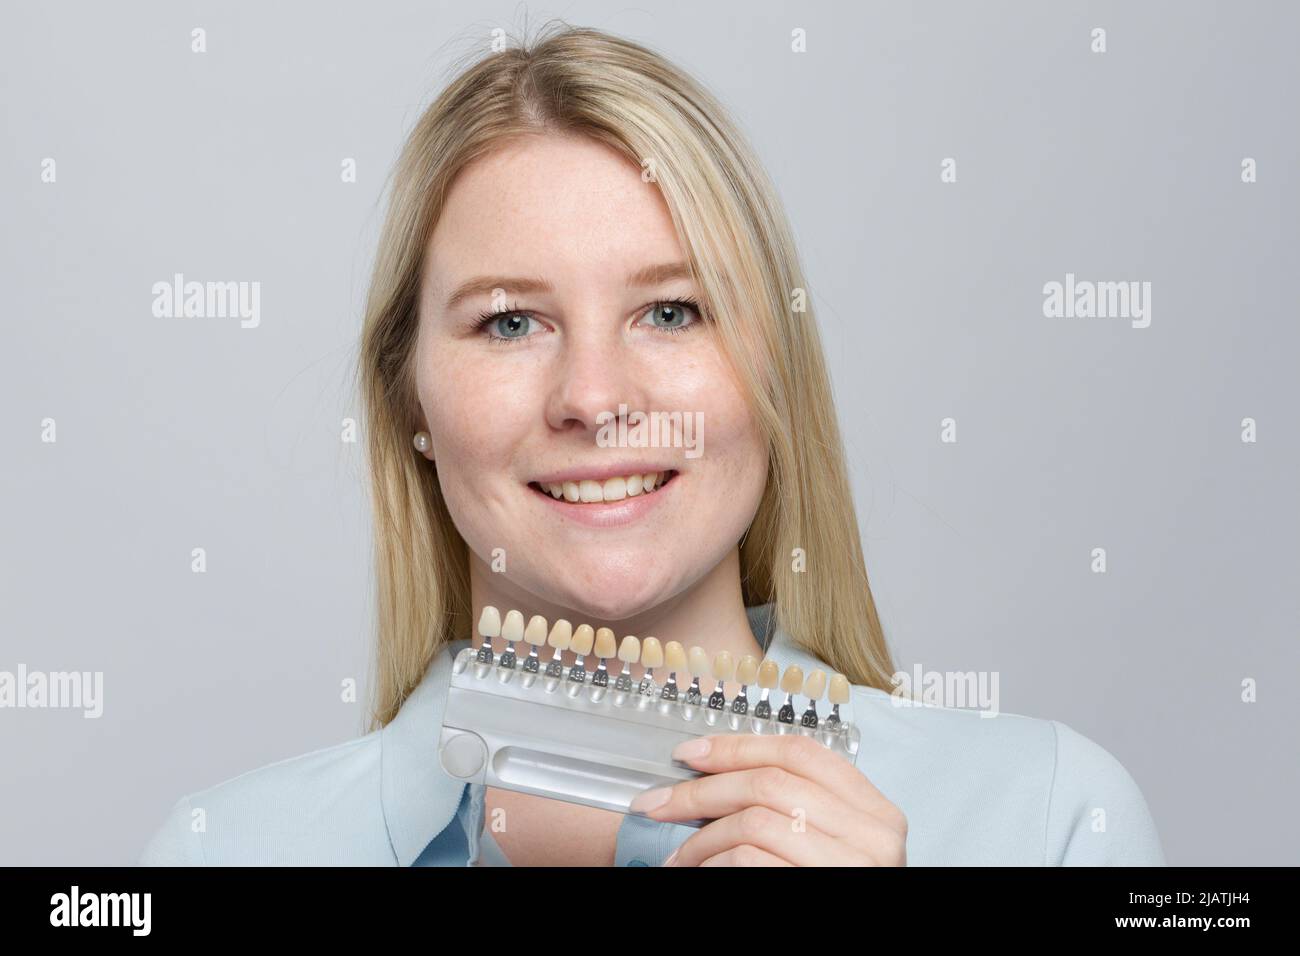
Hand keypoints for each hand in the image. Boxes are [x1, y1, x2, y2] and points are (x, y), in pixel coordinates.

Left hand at [628, 733, 907, 865]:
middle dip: (701, 790)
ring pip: (754, 821)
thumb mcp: (830, 845)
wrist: (862, 953)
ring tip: (680, 856)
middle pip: (769, 782)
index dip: (738, 746)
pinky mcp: (818, 889)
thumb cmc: (829, 885)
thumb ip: (795, 809)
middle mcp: (872, 835)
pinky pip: (749, 861)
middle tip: (658, 802)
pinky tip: (703, 873)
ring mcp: (849, 865)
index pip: (800, 753)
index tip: (691, 753)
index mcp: (875, 812)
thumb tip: (714, 777)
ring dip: (702, 838)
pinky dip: (714, 864)